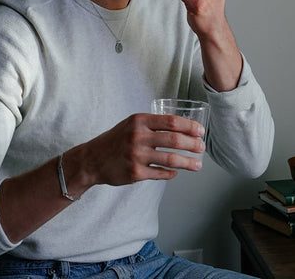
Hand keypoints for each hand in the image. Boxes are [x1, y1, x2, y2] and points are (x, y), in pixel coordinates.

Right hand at [70, 113, 204, 188]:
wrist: (92, 159)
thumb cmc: (116, 140)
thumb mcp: (132, 124)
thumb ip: (153, 124)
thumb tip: (183, 129)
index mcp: (139, 121)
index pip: (171, 121)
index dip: (189, 127)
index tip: (200, 131)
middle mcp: (138, 136)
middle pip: (174, 140)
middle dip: (193, 145)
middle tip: (201, 148)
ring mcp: (136, 156)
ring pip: (170, 160)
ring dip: (188, 163)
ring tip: (197, 165)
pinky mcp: (135, 173)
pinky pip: (160, 173)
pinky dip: (171, 173)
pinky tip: (175, 173)